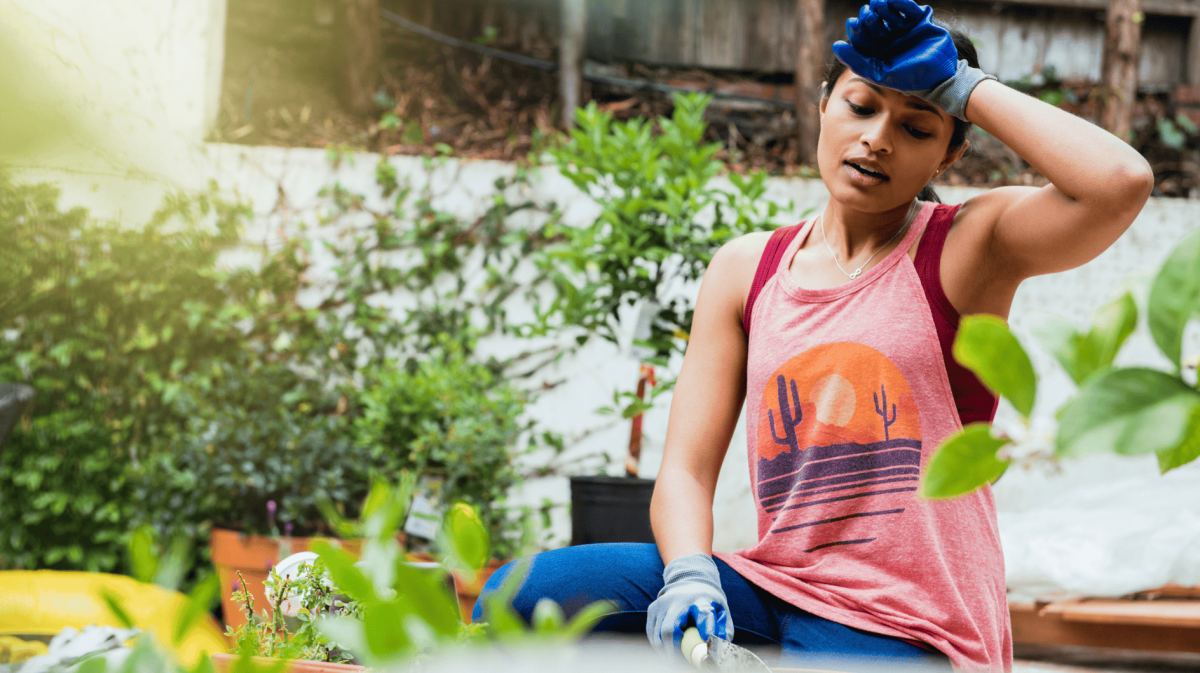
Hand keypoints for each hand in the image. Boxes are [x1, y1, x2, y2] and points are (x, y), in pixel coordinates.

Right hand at [646, 554, 731, 662]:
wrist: (690, 579)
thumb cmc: (708, 601)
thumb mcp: (721, 611)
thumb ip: (723, 631)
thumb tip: (719, 653)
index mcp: (701, 599)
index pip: (705, 615)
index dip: (707, 632)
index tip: (708, 651)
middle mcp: (678, 599)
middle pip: (670, 630)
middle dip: (674, 653)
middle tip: (682, 665)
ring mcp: (662, 603)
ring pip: (658, 635)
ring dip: (665, 652)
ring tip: (675, 661)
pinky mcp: (653, 608)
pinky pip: (652, 633)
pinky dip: (659, 646)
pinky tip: (667, 651)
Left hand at [831, 0, 956, 91]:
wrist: (940, 75)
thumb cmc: (909, 78)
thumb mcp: (880, 72)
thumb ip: (857, 61)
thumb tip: (835, 45)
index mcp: (876, 52)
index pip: (860, 37)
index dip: (856, 28)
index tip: (854, 22)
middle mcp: (888, 39)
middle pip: (872, 22)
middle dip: (868, 17)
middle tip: (869, 15)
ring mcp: (903, 29)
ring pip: (888, 12)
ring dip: (882, 6)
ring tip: (879, 4)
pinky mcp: (919, 20)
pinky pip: (907, 7)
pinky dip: (900, 2)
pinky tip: (893, 0)